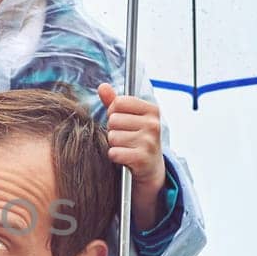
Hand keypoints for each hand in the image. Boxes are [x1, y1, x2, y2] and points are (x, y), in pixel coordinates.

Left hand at [97, 82, 167, 230]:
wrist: (150, 169)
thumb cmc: (137, 139)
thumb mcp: (129, 118)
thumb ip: (114, 102)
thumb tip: (102, 86)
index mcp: (152, 110)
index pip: (119, 102)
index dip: (114, 113)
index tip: (122, 122)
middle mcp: (154, 124)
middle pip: (114, 120)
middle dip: (113, 130)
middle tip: (124, 138)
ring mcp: (150, 142)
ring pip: (113, 137)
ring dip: (114, 145)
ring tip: (125, 148)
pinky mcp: (143, 159)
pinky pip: (115, 152)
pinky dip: (115, 156)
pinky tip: (124, 158)